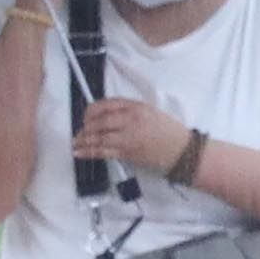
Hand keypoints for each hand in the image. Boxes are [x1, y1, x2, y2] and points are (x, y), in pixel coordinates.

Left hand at [73, 98, 193, 173]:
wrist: (183, 151)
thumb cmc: (170, 132)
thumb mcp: (151, 111)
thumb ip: (129, 109)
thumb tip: (106, 113)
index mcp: (136, 108)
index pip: (106, 105)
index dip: (91, 110)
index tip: (86, 115)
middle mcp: (130, 121)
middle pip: (99, 121)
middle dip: (86, 126)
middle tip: (81, 130)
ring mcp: (128, 138)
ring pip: (98, 137)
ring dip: (84, 140)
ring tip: (76, 142)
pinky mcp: (128, 153)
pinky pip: (103, 152)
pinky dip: (89, 152)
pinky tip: (79, 152)